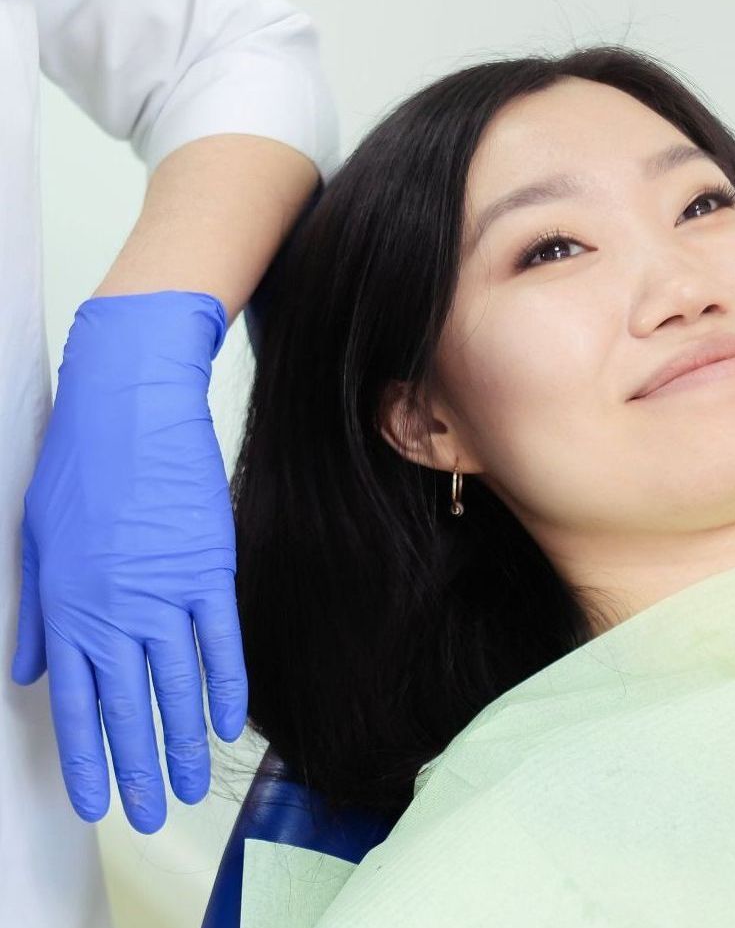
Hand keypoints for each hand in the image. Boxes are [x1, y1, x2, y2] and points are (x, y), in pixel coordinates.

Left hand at [11, 291, 246, 833]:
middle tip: (151, 812)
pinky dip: (225, 684)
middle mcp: (113, 608)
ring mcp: (165, 590)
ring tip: (192, 786)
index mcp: (65, 603)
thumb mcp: (35, 535)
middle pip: (127, 705)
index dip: (88, 755)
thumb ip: (34, 611)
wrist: (132, 404)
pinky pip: (220, 639)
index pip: (74, 700)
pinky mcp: (209, 567)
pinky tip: (227, 721)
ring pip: (177, 683)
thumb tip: (26, 670)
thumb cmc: (80, 463)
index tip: (99, 799)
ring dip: (185, 741)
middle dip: (139, 766)